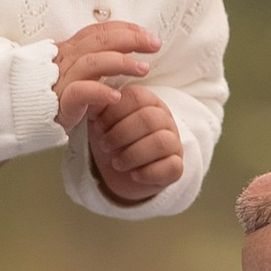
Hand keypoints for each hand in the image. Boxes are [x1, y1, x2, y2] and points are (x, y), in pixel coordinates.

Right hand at [52, 17, 162, 137]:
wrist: (24, 117)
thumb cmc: (54, 95)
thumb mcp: (75, 73)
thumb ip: (94, 60)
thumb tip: (125, 49)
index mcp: (69, 50)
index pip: (99, 31)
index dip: (125, 29)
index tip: (148, 35)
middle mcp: (64, 60)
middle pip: (99, 41)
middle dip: (130, 39)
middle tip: (154, 45)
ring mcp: (61, 80)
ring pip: (92, 62)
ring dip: (121, 62)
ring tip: (143, 69)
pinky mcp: (59, 102)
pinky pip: (79, 92)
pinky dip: (99, 91)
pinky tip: (117, 96)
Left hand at [85, 82, 185, 205]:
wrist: (119, 173)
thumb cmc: (112, 141)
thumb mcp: (99, 122)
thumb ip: (96, 107)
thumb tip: (95, 97)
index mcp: (147, 102)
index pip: (136, 96)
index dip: (114, 112)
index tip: (98, 126)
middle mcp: (164, 119)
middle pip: (149, 118)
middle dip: (121, 134)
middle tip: (105, 146)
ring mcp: (174, 142)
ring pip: (161, 142)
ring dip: (133, 154)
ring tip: (116, 163)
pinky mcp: (176, 167)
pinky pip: (172, 166)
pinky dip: (148, 172)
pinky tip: (134, 175)